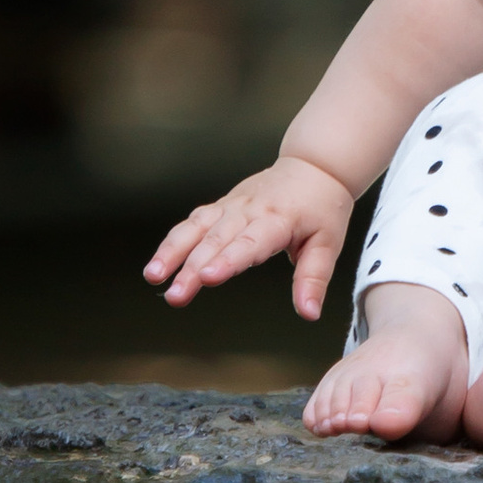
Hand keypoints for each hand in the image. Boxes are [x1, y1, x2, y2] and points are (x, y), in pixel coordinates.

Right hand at [145, 155, 355, 315]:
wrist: (314, 168)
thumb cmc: (323, 209)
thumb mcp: (329, 244)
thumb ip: (314, 279)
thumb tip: (309, 314)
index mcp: (278, 220)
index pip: (249, 243)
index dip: (228, 260)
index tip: (208, 277)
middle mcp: (250, 211)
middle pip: (216, 241)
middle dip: (192, 269)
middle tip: (175, 296)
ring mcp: (232, 206)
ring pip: (196, 228)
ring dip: (172, 252)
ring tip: (153, 276)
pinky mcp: (221, 206)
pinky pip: (193, 222)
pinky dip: (174, 240)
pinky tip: (159, 263)